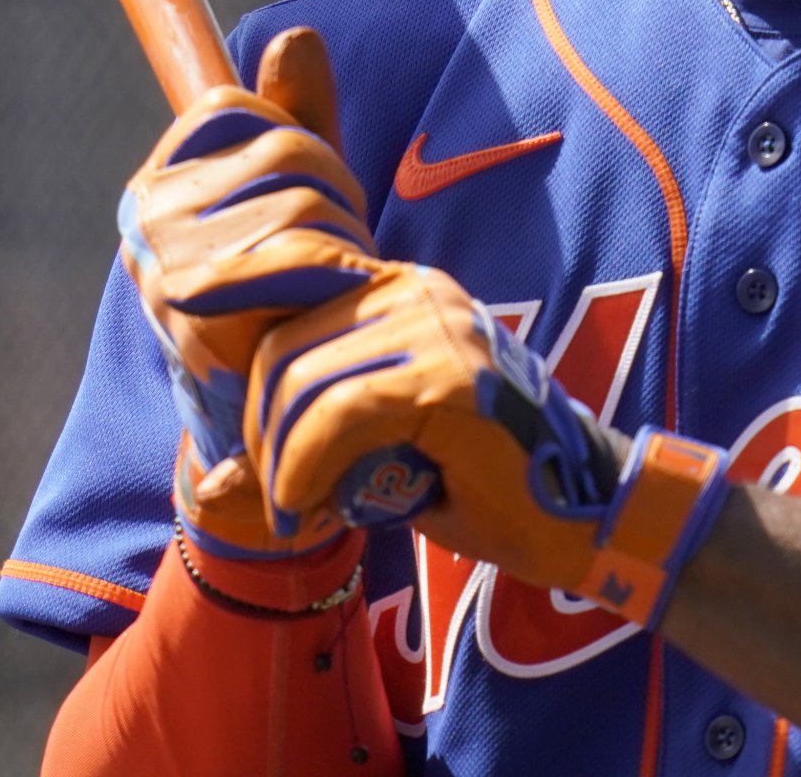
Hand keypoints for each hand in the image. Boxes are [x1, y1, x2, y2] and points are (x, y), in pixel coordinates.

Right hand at [117, 28, 382, 557]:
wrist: (271, 427)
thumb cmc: (291, 300)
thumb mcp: (302, 196)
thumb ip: (299, 116)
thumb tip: (298, 35)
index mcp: (159, 185)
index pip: (231, 105)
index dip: (292, 142)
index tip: (309, 201)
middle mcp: (146, 222)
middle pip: (282, 153)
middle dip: (333, 202)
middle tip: (331, 262)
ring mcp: (167, 267)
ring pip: (301, 202)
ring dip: (341, 245)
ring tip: (327, 292)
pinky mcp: (204, 313)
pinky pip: (302, 256)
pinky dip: (338, 278)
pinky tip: (334, 310)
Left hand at [243, 262, 734, 626]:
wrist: (586, 512)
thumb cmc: (487, 484)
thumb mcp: (385, 447)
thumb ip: (315, 437)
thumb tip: (213, 482)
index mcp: (403, 292)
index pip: (289, 288)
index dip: (239, 334)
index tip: (216, 383)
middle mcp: (418, 292)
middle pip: (282, 344)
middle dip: (258, 432)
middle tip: (276, 497)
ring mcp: (438, 329)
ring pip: (303, 380)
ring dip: (279, 461)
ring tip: (295, 510)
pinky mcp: (449, 378)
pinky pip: (338, 414)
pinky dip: (304, 470)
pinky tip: (309, 507)